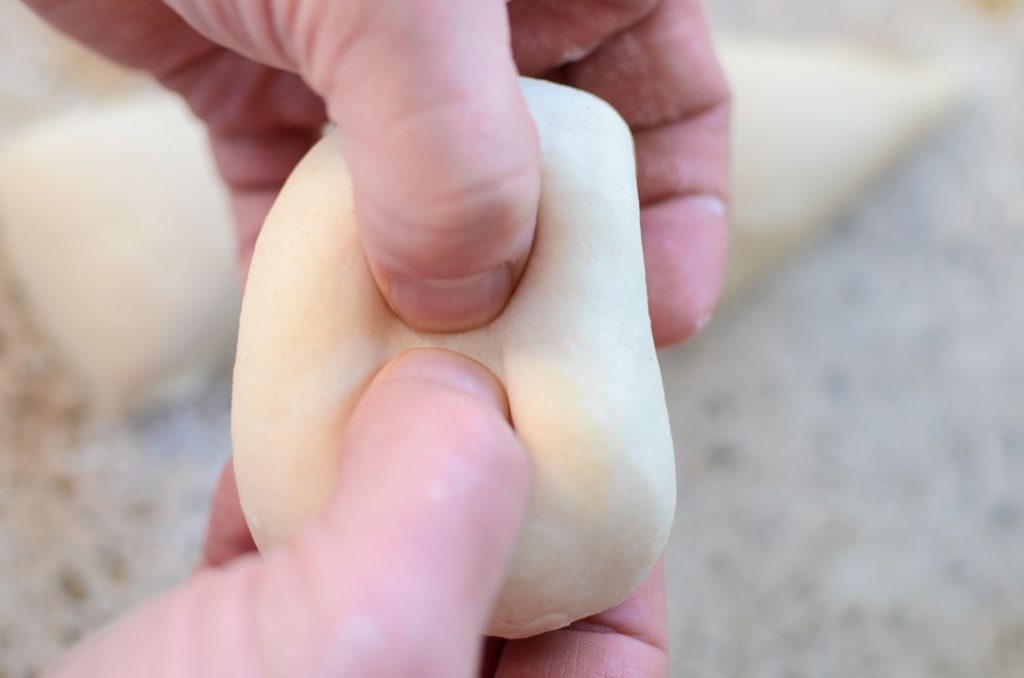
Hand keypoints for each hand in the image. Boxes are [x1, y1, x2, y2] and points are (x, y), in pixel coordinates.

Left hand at [25, 0, 727, 344]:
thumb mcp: (403, 1)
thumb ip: (453, 155)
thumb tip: (459, 302)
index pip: (671, 101)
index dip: (679, 213)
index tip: (659, 318)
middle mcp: (480, 25)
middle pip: (553, 177)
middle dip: (546, 279)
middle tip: (531, 376)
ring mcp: (371, 60)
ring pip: (429, 208)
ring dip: (423, 296)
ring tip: (421, 383)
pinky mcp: (266, 85)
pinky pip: (307, 207)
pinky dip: (311, 275)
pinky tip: (313, 343)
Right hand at [49, 350, 667, 676]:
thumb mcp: (347, 649)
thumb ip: (434, 507)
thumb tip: (459, 389)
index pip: (612, 639)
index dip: (604, 520)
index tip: (569, 416)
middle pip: (498, 590)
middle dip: (478, 475)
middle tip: (465, 375)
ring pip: (388, 575)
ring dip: (373, 474)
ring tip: (369, 388)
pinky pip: (290, 587)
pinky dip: (281, 508)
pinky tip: (266, 456)